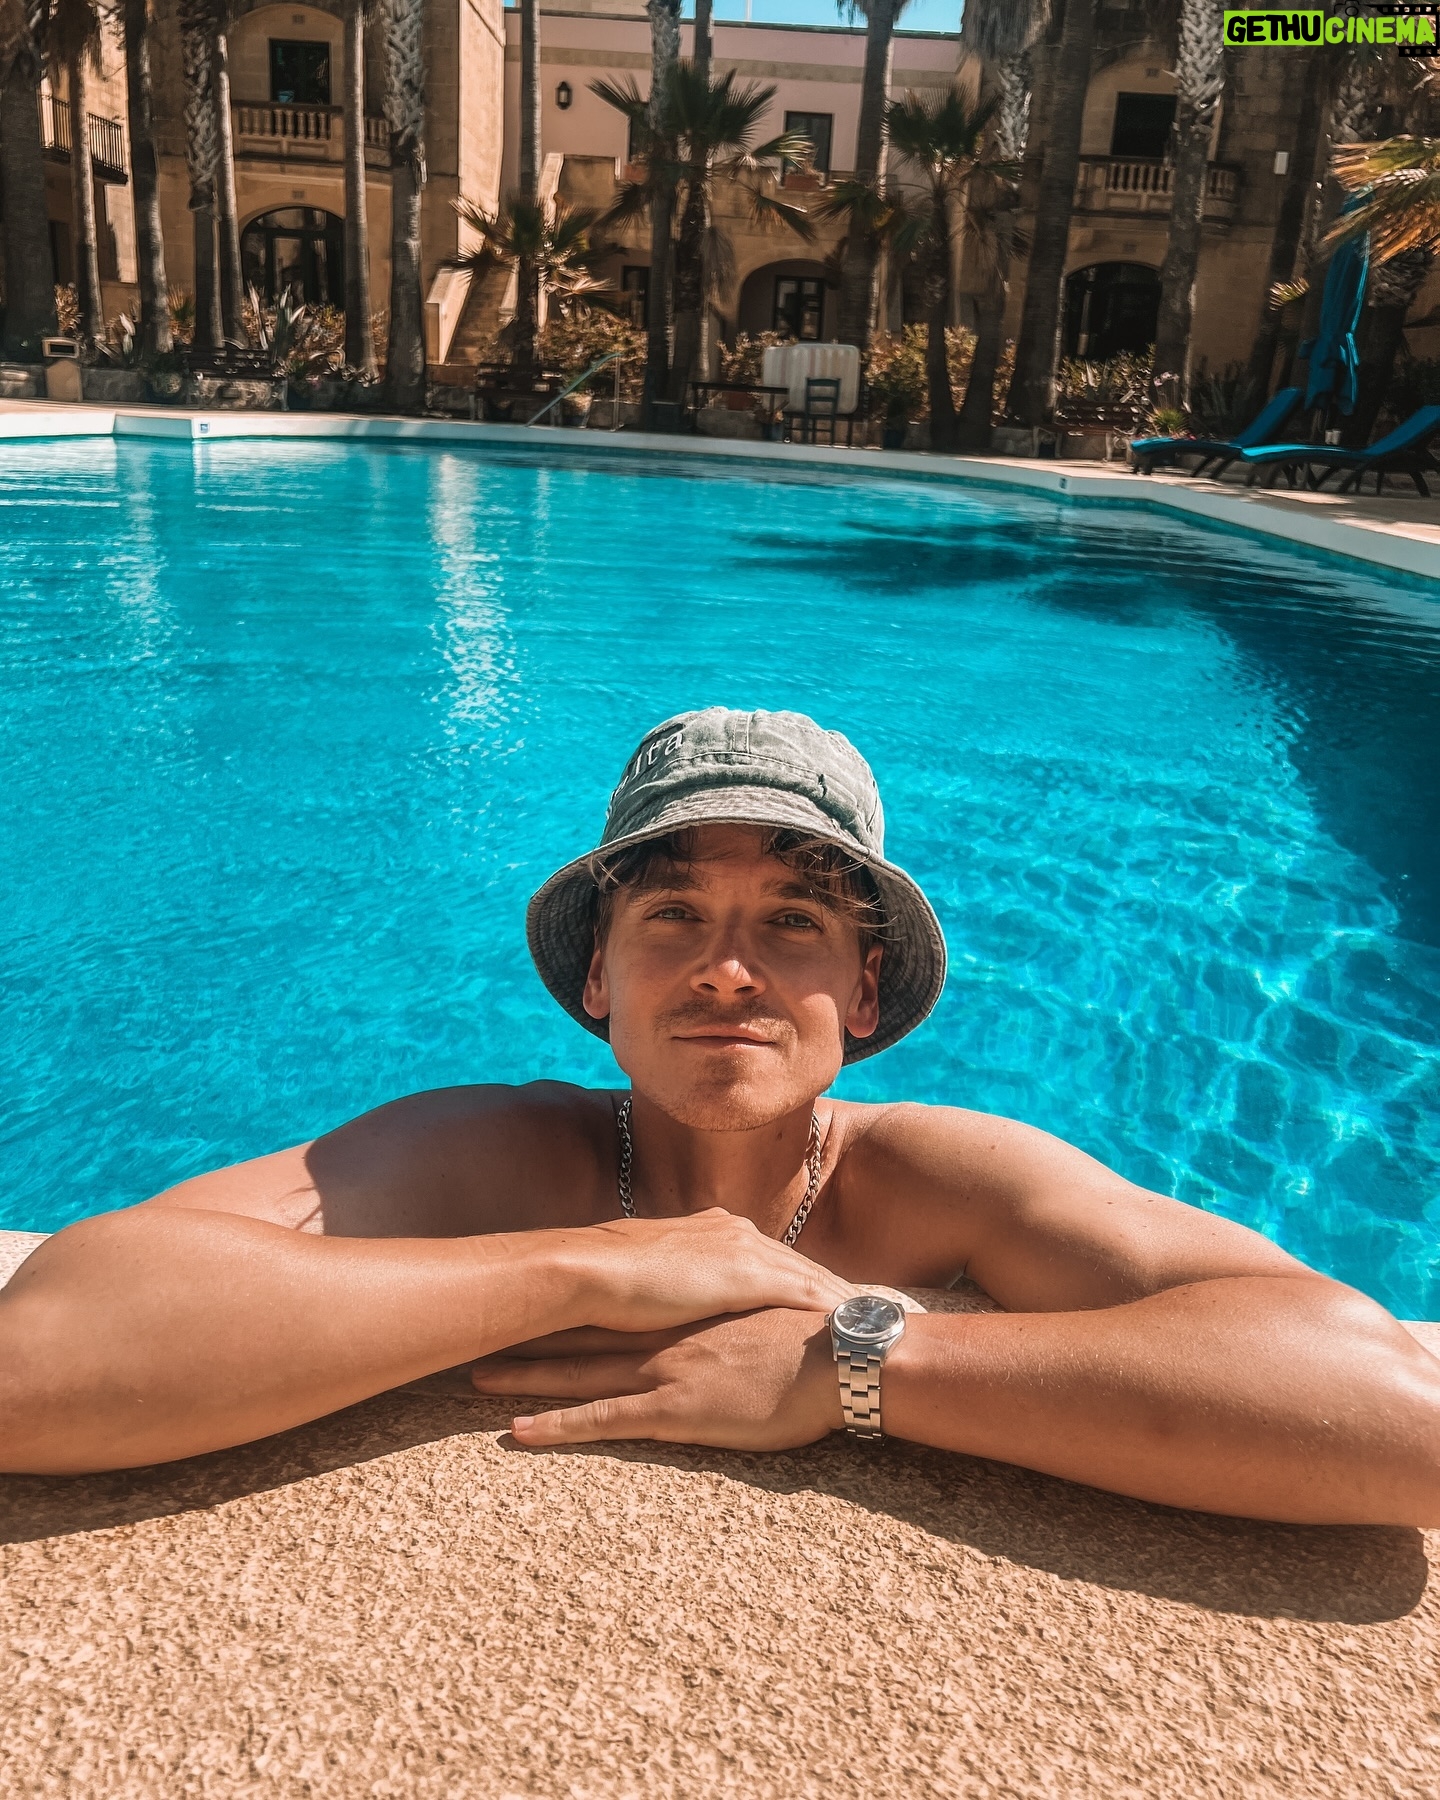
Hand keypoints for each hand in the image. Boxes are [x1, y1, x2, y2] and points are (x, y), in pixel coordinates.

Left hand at [469, 1308, 844, 1450]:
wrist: (838, 1354)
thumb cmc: (817, 1336)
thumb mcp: (772, 1304)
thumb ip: (741, 1303)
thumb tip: (735, 1302)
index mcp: (684, 1311)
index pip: (614, 1304)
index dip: (569, 1304)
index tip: (530, 1302)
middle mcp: (662, 1335)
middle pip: (581, 1334)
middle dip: (529, 1336)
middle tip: (480, 1334)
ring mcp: (663, 1370)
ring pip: (578, 1373)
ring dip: (526, 1376)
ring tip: (477, 1377)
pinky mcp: (673, 1410)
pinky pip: (603, 1421)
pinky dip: (558, 1427)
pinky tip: (518, 1432)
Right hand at [570, 1210, 855, 1333]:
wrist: (590, 1271)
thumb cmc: (608, 1278)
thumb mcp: (651, 1276)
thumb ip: (677, 1283)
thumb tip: (681, 1301)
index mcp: (717, 1230)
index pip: (774, 1259)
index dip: (804, 1279)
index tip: (835, 1297)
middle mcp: (738, 1234)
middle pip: (802, 1265)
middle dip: (837, 1288)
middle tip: (878, 1307)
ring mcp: (745, 1253)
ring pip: (812, 1277)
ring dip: (845, 1299)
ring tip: (877, 1319)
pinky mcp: (747, 1277)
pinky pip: (804, 1294)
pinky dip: (832, 1309)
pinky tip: (853, 1325)